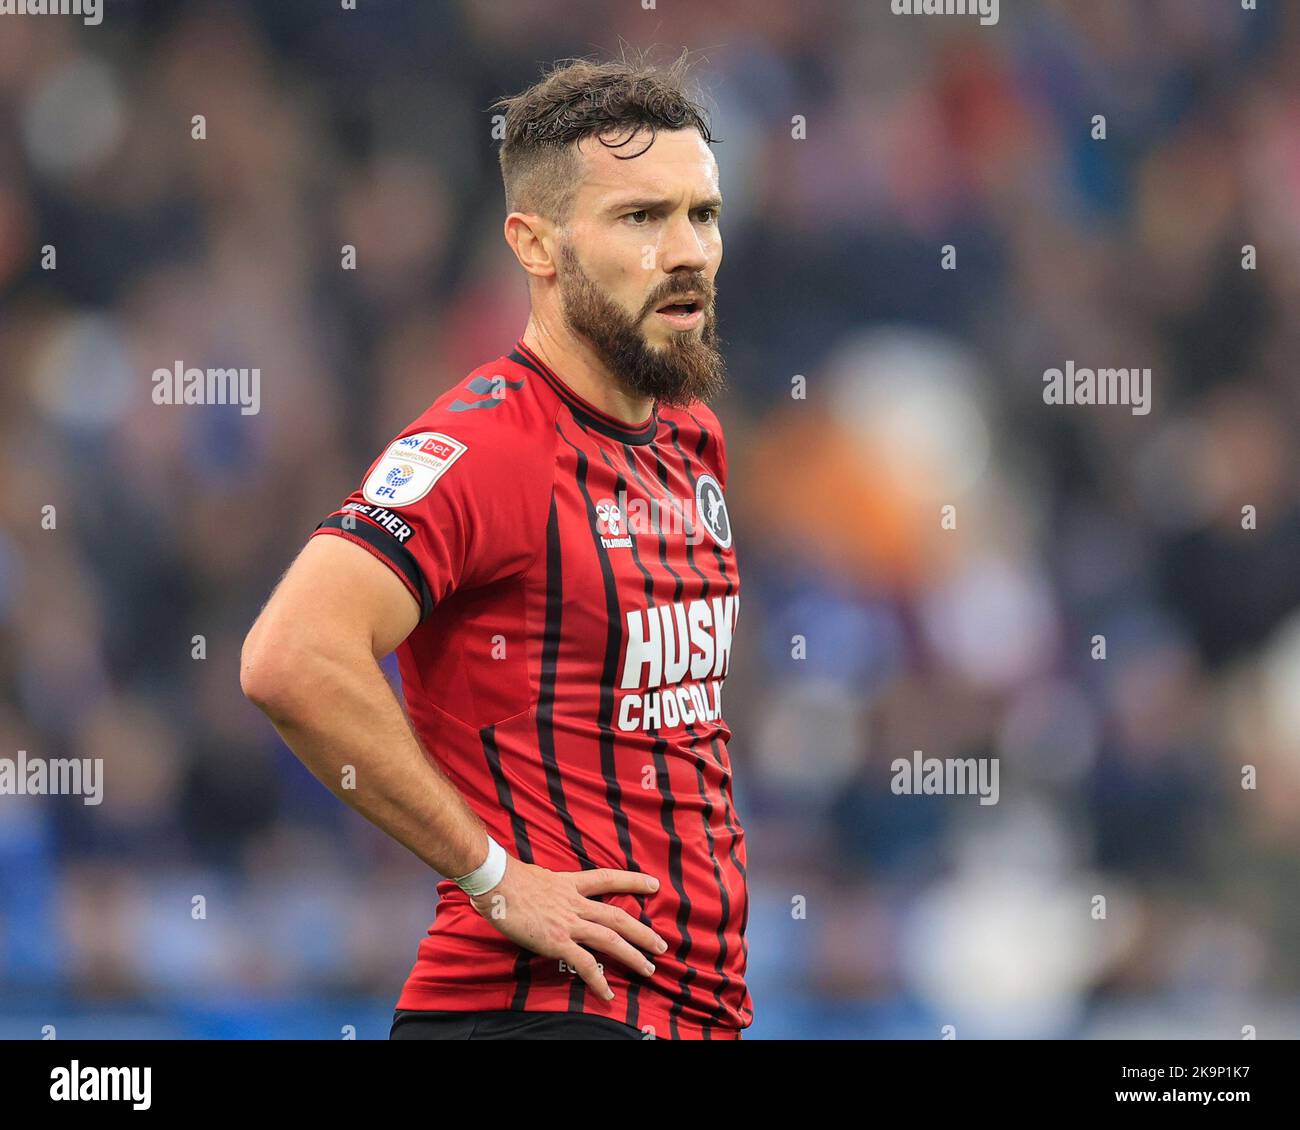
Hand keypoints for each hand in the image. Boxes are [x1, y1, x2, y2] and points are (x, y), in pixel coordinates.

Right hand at [469, 857, 666, 1000]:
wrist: (494, 882)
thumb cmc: (506, 878)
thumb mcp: (537, 875)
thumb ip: (550, 886)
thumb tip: (549, 892)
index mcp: (570, 884)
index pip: (608, 879)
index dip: (633, 881)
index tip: (654, 885)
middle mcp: (574, 903)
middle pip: (617, 917)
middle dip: (642, 932)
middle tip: (661, 945)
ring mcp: (568, 923)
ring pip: (610, 939)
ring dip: (632, 956)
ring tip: (648, 969)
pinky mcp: (557, 941)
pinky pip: (584, 964)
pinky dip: (598, 979)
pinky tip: (607, 993)